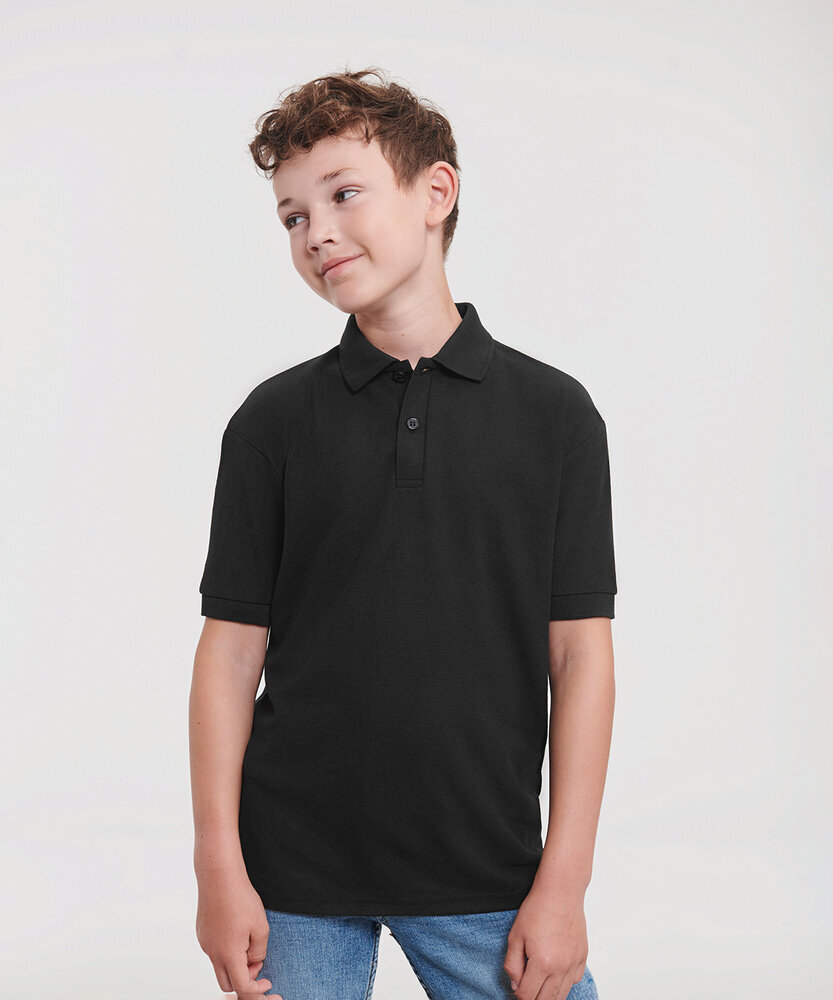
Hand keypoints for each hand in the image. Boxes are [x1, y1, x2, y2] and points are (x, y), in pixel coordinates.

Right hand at [195, 865, 281, 998]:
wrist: (219, 876)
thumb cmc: (240, 898)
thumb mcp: (260, 926)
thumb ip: (260, 951)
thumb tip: (255, 962)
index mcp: (228, 954)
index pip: (241, 987)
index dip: (257, 990)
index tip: (266, 981)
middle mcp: (212, 953)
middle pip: (227, 983)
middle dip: (244, 979)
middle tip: (256, 961)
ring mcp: (205, 943)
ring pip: (219, 966)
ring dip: (235, 963)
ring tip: (248, 939)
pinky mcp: (202, 933)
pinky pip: (214, 951)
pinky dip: (226, 950)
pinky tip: (236, 929)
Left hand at [503, 877, 588, 999]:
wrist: (560, 891)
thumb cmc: (537, 909)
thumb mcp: (515, 936)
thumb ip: (512, 964)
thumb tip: (516, 985)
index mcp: (542, 963)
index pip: (528, 995)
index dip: (519, 994)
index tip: (516, 987)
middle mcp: (561, 967)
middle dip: (534, 998)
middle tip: (526, 988)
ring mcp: (574, 962)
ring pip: (562, 994)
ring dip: (549, 994)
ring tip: (539, 984)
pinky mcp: (582, 956)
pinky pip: (574, 980)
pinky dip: (564, 983)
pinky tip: (555, 973)